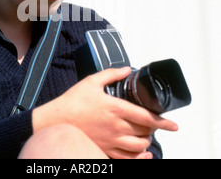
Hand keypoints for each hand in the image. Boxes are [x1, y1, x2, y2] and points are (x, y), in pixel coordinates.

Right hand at [32, 67, 177, 158]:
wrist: (56, 120)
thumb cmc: (73, 102)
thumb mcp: (92, 81)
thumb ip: (111, 74)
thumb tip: (126, 69)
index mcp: (115, 108)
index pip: (146, 117)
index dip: (163, 121)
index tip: (173, 124)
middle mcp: (116, 127)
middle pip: (145, 132)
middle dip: (153, 129)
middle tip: (152, 123)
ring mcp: (110, 140)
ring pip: (138, 147)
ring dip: (147, 142)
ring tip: (147, 136)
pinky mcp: (104, 149)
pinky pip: (126, 160)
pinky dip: (138, 158)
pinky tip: (142, 155)